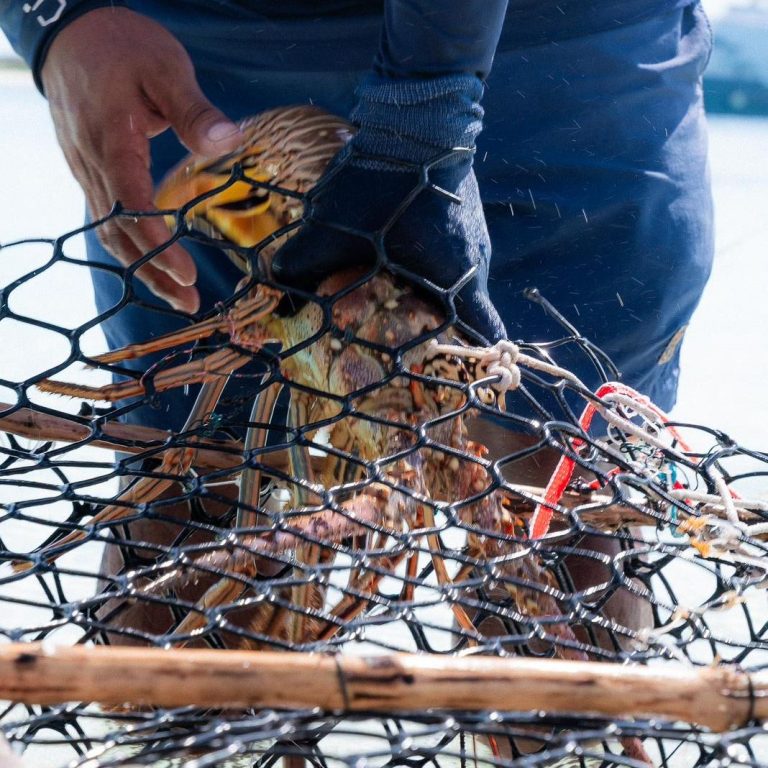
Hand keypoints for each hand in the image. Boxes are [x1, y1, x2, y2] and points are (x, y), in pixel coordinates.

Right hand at [40, 7, 243, 312]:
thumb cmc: (121, 47)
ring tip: (177, 295)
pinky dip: (131, 246)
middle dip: (153, 272)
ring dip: (142, 267)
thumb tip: (229, 142)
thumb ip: (194, 109)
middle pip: (118, 233)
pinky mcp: (90, 171)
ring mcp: (87, 170)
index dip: (157, 244)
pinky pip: (107, 218)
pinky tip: (153, 262)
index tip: (187, 274)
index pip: (130, 205)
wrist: (70, 34)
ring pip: (110, 231)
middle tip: (188, 303)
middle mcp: (93, 163)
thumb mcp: (165, 68)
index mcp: (112, 140)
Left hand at [271, 74, 504, 343]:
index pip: (486, 339)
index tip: (453, 378)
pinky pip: (452, 262)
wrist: (415, 115)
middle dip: (442, 339)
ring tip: (399, 313)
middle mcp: (476, 264)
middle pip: (469, 319)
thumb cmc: (380, 182)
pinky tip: (401, 268)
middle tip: (408, 351)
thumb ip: (301, 267)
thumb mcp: (333, 230)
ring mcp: (474, 239)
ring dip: (433, 303)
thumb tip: (272, 298)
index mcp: (458, 280)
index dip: (473, 364)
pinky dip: (431, 275)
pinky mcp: (464, 220)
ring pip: (458, 288)